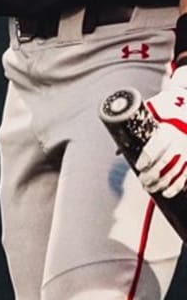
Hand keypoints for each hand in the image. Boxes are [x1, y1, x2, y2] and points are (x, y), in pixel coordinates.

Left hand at [134, 72, 186, 198]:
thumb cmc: (165, 107)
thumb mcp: (151, 111)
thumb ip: (134, 127)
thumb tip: (118, 152)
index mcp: (169, 129)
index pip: (157, 147)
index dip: (147, 159)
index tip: (139, 167)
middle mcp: (181, 140)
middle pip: (166, 162)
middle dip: (153, 175)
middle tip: (142, 182)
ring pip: (177, 170)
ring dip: (164, 183)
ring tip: (151, 188)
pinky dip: (178, 185)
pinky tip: (168, 192)